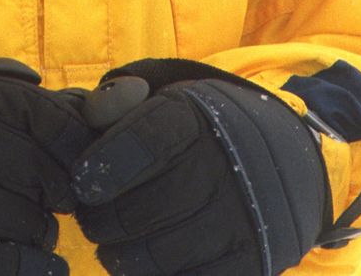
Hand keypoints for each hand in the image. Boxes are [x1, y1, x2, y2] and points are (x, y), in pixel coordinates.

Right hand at [0, 57, 93, 275]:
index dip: (73, 147)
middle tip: (40, 196)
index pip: (60, 123)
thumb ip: (23, 98)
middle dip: (55, 193)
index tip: (69, 160)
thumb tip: (93, 105)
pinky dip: (36, 267)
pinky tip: (32, 261)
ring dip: (39, 232)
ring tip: (15, 224)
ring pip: (39, 225)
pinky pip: (21, 266)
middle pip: (55, 179)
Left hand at [71, 60, 330, 275]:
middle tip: (92, 217)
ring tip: (114, 243)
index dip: (103, 164)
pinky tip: (148, 261)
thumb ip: (115, 105)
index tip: (82, 180)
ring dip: (121, 256)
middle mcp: (224, 168)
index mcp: (196, 120)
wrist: (278, 159)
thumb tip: (91, 114)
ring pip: (157, 257)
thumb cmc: (196, 132)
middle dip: (100, 219)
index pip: (143, 142)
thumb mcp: (161, 101)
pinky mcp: (249, 264)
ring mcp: (240, 221)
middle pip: (141, 210)